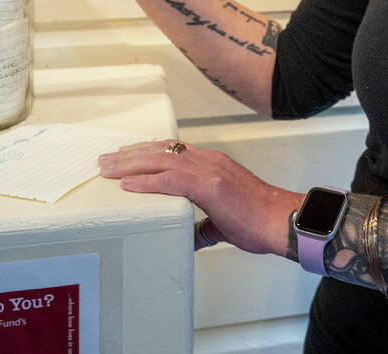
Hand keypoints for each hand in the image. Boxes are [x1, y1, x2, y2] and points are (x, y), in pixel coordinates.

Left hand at [99, 141, 302, 256]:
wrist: (281, 220)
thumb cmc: (259, 219)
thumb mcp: (224, 219)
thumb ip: (204, 225)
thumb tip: (191, 237)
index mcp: (213, 164)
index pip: (174, 151)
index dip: (147, 151)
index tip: (127, 154)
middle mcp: (209, 161)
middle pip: (162, 151)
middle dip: (131, 154)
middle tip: (106, 159)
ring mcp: (209, 171)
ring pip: (161, 160)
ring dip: (130, 164)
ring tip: (107, 168)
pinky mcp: (210, 186)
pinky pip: (170, 181)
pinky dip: (147, 181)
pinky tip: (129, 184)